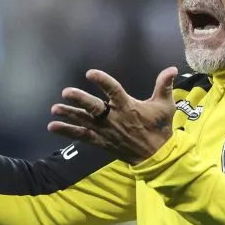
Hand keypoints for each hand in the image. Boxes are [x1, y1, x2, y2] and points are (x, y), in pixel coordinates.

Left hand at [48, 66, 179, 164]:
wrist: (156, 156)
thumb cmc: (160, 129)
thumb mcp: (165, 106)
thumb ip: (165, 86)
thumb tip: (172, 68)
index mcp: (128, 107)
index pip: (113, 91)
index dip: (102, 81)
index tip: (90, 73)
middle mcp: (114, 118)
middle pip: (94, 108)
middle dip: (80, 100)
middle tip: (66, 92)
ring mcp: (106, 131)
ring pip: (84, 121)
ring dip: (69, 114)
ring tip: (55, 109)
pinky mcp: (101, 141)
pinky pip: (81, 136)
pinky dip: (67, 132)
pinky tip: (52, 127)